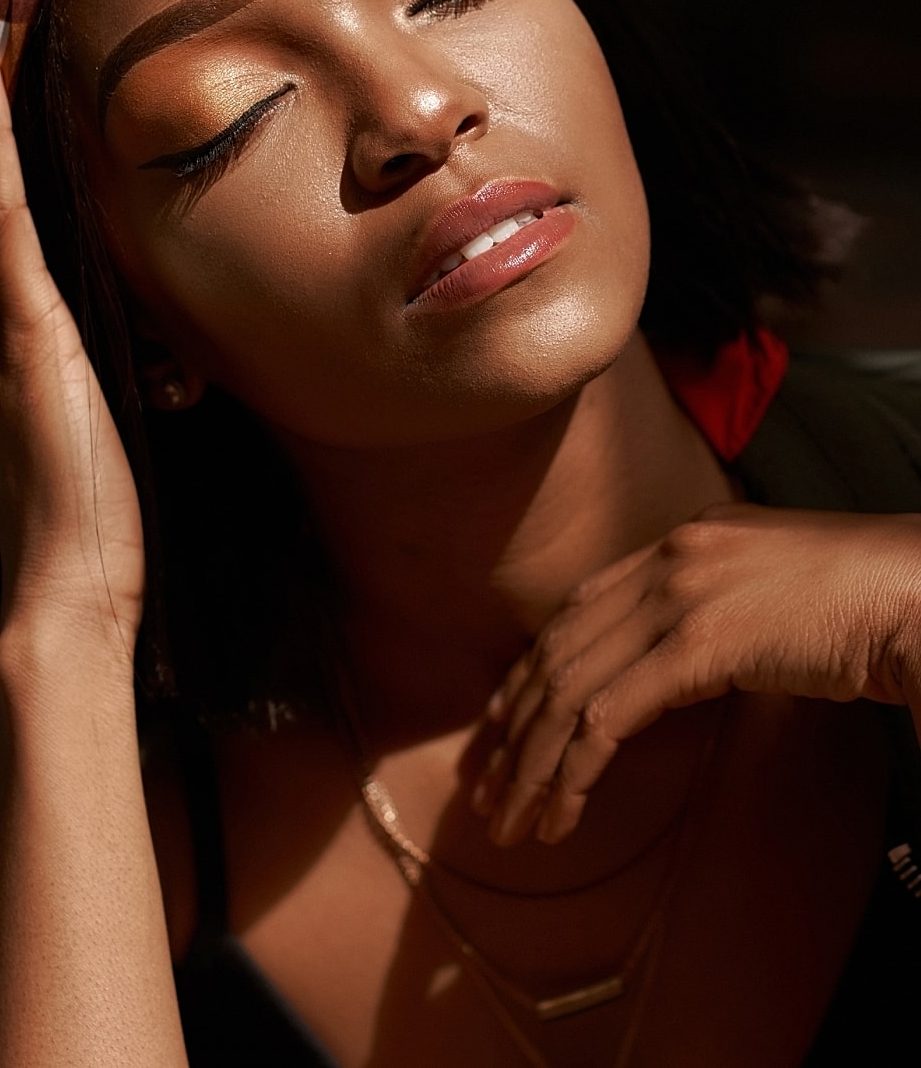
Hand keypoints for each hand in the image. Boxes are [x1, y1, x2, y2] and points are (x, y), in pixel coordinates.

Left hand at [470, 503, 920, 846]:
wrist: (916, 592)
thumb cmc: (860, 602)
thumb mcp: (764, 588)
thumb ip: (708, 610)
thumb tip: (672, 664)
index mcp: (676, 543)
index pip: (574, 612)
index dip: (528, 673)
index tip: (501, 724)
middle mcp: (665, 561)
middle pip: (556, 651)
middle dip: (512, 729)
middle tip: (485, 788)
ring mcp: (678, 598)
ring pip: (569, 690)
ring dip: (532, 765)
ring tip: (511, 820)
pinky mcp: (699, 646)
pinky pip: (608, 718)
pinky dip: (575, 772)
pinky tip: (562, 813)